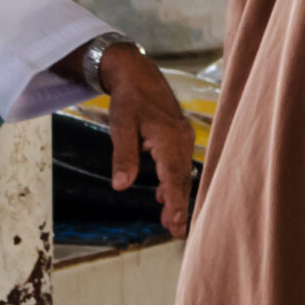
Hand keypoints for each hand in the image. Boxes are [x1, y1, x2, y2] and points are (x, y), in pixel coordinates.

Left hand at [99, 45, 194, 236]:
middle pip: (182, 179)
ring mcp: (183, 138)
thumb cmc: (129, 99)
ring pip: (181, 173)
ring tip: (171, 221)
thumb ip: (123, 157)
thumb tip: (121, 186)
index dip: (175, 201)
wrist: (139, 74)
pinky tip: (164, 194)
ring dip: (176, 196)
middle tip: (175, 231)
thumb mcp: (121, 127)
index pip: (173, 177)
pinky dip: (173, 181)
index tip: (174, 221)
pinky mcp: (178, 137)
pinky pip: (178, 164)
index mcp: (169, 139)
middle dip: (178, 205)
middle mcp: (182, 140)